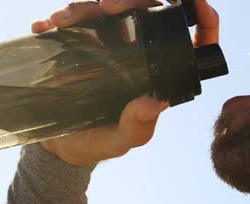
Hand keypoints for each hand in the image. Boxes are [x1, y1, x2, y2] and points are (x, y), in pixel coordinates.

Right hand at [32, 0, 219, 165]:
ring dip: (86, 7)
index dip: (203, 19)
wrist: (63, 144)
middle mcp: (139, 55)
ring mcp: (111, 46)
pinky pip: (79, 20)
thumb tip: (154, 104)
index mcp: (159, 75)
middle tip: (106, 5)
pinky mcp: (85, 44)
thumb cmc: (99, 142)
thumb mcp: (121, 140)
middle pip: (148, 11)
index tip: (197, 2)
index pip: (193, 41)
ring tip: (63, 18)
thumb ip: (137, 126)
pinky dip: (62, 18)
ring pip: (109, 10)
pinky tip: (45, 26)